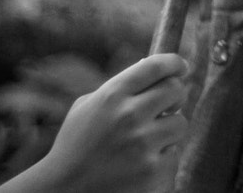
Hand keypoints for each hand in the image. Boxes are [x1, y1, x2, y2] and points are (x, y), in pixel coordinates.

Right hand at [21, 53, 188, 192]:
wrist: (61, 190)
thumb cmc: (74, 147)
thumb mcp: (86, 108)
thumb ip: (118, 89)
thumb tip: (156, 72)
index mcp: (111, 95)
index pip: (155, 66)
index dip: (174, 63)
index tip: (180, 67)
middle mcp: (129, 115)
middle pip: (175, 89)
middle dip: (175, 96)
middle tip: (167, 106)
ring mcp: (142, 143)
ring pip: (180, 123)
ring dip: (168, 130)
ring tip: (146, 141)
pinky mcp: (152, 169)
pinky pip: (174, 153)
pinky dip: (162, 158)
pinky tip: (140, 164)